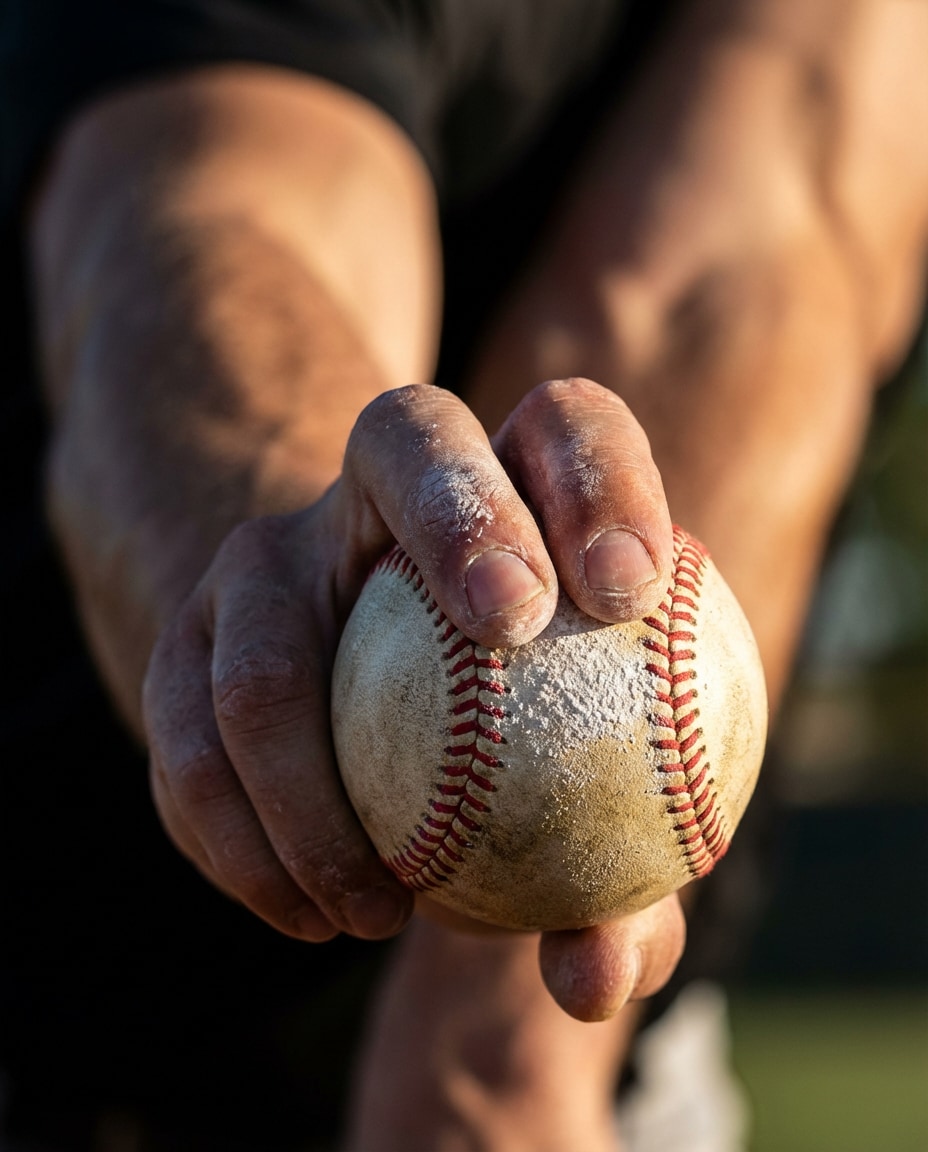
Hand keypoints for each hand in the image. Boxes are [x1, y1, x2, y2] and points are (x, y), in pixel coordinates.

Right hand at [143, 377, 682, 1016]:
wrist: (348, 669)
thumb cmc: (506, 732)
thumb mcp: (572, 791)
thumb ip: (614, 883)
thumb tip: (600, 977)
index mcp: (510, 481)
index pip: (564, 427)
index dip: (601, 479)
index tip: (632, 590)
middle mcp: (379, 490)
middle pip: (411, 436)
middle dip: (463, 515)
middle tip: (517, 628)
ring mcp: (265, 560)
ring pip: (264, 646)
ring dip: (312, 793)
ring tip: (381, 911)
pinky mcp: (185, 641)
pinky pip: (188, 748)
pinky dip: (244, 848)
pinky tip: (310, 916)